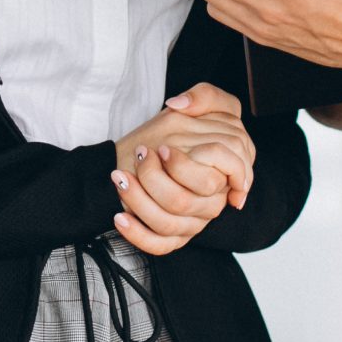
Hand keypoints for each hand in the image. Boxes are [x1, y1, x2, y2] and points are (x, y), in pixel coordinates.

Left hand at [107, 84, 255, 254]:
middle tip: (137, 157)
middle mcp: (211, 201)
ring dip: (137, 200)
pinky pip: (159, 245)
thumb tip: (180, 106)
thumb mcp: (193, 107)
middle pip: (184, 201)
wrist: (137, 160)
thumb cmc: (169, 135)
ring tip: (118, 178)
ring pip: (167, 223)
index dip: (184, 166)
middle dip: (154, 180)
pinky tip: (119, 217)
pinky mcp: (173, 236)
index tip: (159, 150)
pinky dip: (137, 234)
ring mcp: (193, 222)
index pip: (212, 181)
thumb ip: (206, 96)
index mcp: (223, 173)